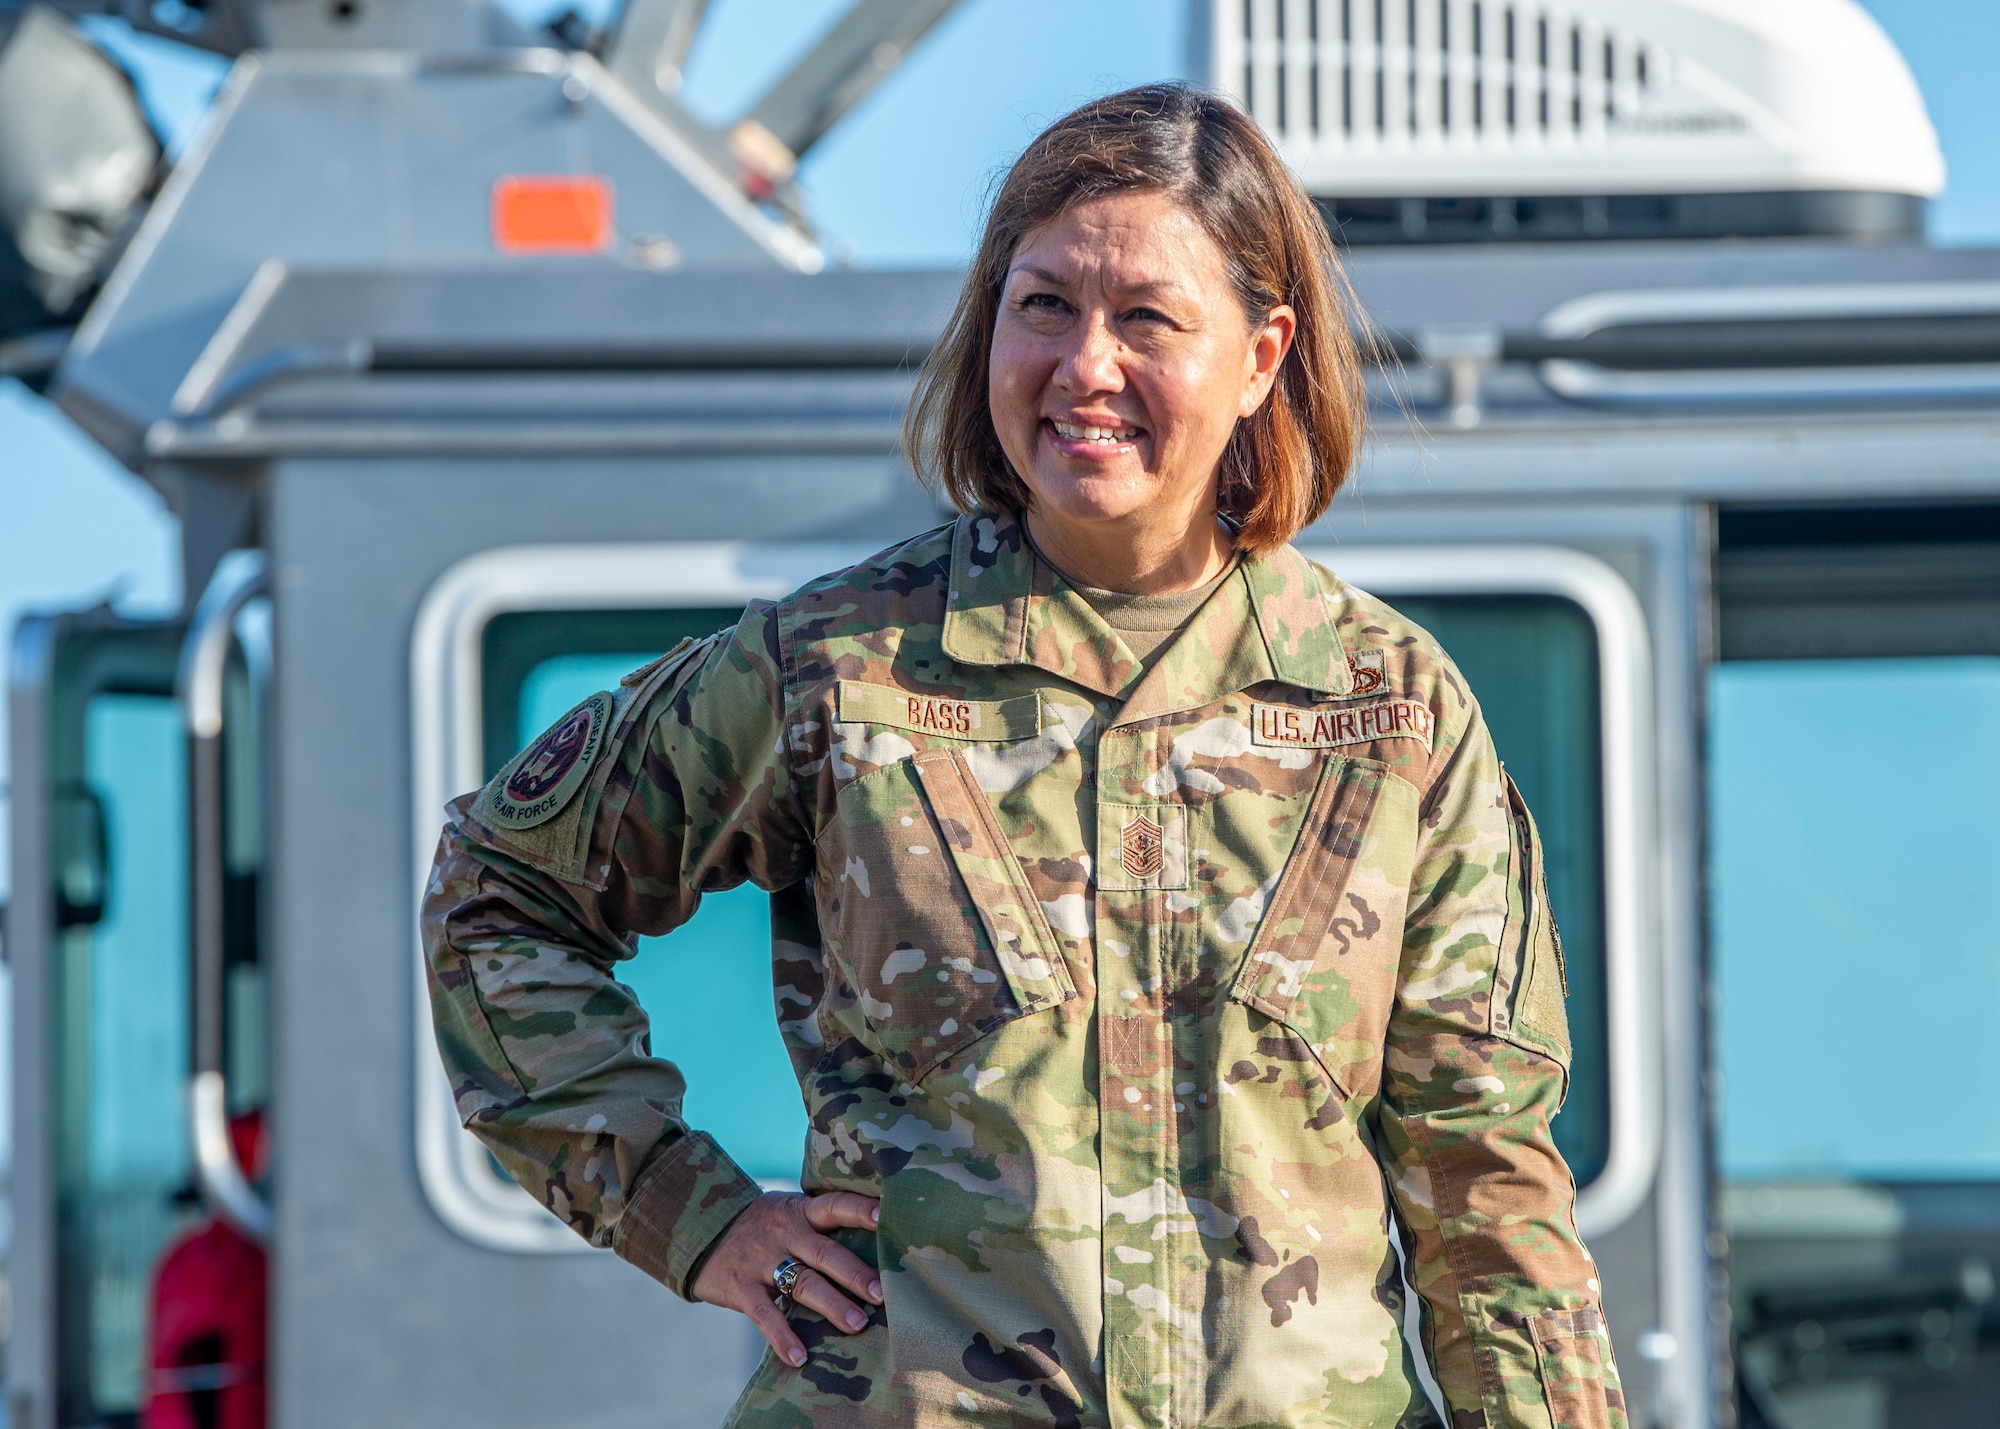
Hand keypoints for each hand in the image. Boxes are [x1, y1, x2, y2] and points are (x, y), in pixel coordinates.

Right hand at [690, 1191, 882, 1366]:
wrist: (700, 1229)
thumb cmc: (761, 1224)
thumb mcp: (787, 1211)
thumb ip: (820, 1224)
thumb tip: (876, 1245)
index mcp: (800, 1211)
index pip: (834, 1205)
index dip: (859, 1209)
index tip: (885, 1216)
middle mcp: (784, 1233)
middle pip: (825, 1253)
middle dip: (855, 1274)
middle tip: (882, 1293)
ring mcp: (761, 1260)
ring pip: (802, 1283)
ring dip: (832, 1305)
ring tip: (858, 1325)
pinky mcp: (741, 1287)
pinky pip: (765, 1315)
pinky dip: (783, 1337)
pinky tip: (800, 1358)